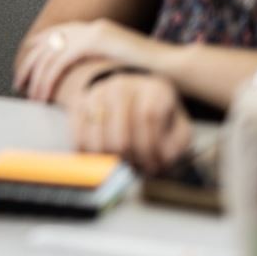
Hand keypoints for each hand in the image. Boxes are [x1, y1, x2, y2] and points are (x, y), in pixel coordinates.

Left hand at [14, 18, 167, 102]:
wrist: (172, 69)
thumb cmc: (149, 75)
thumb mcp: (118, 66)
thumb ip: (98, 67)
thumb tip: (80, 80)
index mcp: (95, 30)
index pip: (55, 36)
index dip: (36, 52)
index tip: (26, 70)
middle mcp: (91, 26)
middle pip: (47, 41)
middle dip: (30, 64)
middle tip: (20, 84)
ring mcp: (93, 31)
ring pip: (50, 53)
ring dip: (37, 76)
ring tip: (32, 96)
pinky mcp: (96, 41)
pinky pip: (60, 60)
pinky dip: (49, 79)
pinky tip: (45, 95)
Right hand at [66, 72, 193, 174]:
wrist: (130, 95)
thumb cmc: (159, 120)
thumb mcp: (177, 129)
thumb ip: (176, 146)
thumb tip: (160, 160)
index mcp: (154, 89)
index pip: (148, 117)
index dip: (150, 148)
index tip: (155, 167)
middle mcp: (123, 85)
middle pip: (121, 133)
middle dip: (130, 159)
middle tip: (137, 169)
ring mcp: (99, 93)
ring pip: (98, 137)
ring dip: (110, 160)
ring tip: (121, 167)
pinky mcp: (80, 103)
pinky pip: (78, 135)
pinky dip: (88, 154)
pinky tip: (101, 162)